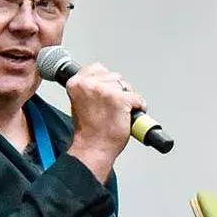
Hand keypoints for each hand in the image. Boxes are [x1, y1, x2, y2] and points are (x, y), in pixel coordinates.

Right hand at [62, 61, 146, 180]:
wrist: (93, 148)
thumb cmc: (88, 131)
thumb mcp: (79, 103)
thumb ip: (89, 89)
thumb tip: (103, 83)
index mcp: (76, 83)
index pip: (98, 68)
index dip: (107, 81)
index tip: (108, 91)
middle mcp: (89, 84)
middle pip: (115, 77)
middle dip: (119, 90)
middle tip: (114, 107)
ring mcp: (105, 91)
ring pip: (126, 86)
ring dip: (129, 99)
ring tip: (120, 113)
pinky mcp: (120, 100)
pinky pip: (137, 99)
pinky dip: (139, 107)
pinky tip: (130, 116)